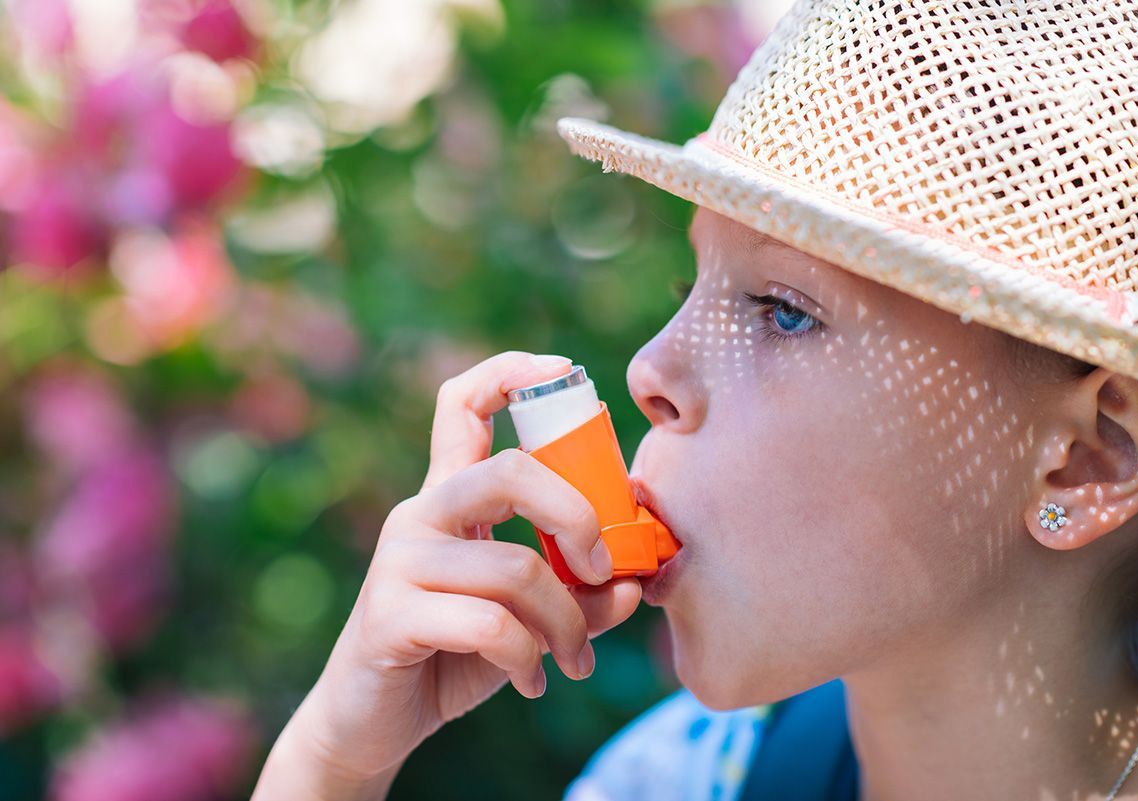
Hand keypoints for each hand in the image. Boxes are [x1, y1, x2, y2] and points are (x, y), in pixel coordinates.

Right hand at [251, 351, 642, 799]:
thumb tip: (638, 581)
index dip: (510, 372)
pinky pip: (489, 623)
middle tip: (605, 570)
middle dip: (578, 518)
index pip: (463, 403)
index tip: (563, 370)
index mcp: (451, 496)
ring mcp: (401, 562)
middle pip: (511, 472)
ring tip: (574, 661)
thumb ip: (580, 595)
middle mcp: (421, 513)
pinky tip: (534, 682)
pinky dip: (529, 658)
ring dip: (567, 624)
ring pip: (516, 567)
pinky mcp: (390, 616)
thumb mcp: (529, 620)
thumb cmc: (455, 655)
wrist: (371, 725)